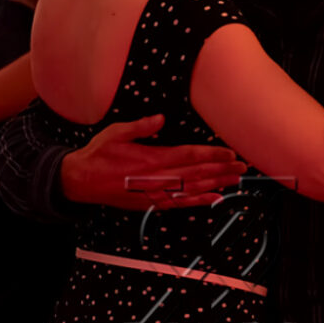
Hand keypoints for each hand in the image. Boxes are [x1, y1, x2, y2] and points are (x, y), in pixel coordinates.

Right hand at [61, 115, 247, 209]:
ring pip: (192, 189)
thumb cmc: (98, 155)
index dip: (212, 155)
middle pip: (197, 174)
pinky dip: (198, 202)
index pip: (189, 156)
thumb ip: (140, 127)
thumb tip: (160, 119)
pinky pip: (180, 204)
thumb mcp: (116, 133)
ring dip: (216, 185)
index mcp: (151, 160)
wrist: (81, 181)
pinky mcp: (151, 203)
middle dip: (222, 170)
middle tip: (242, 167)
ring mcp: (155, 193)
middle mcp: (157, 179)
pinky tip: (214, 199)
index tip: (230, 152)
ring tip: (236, 181)